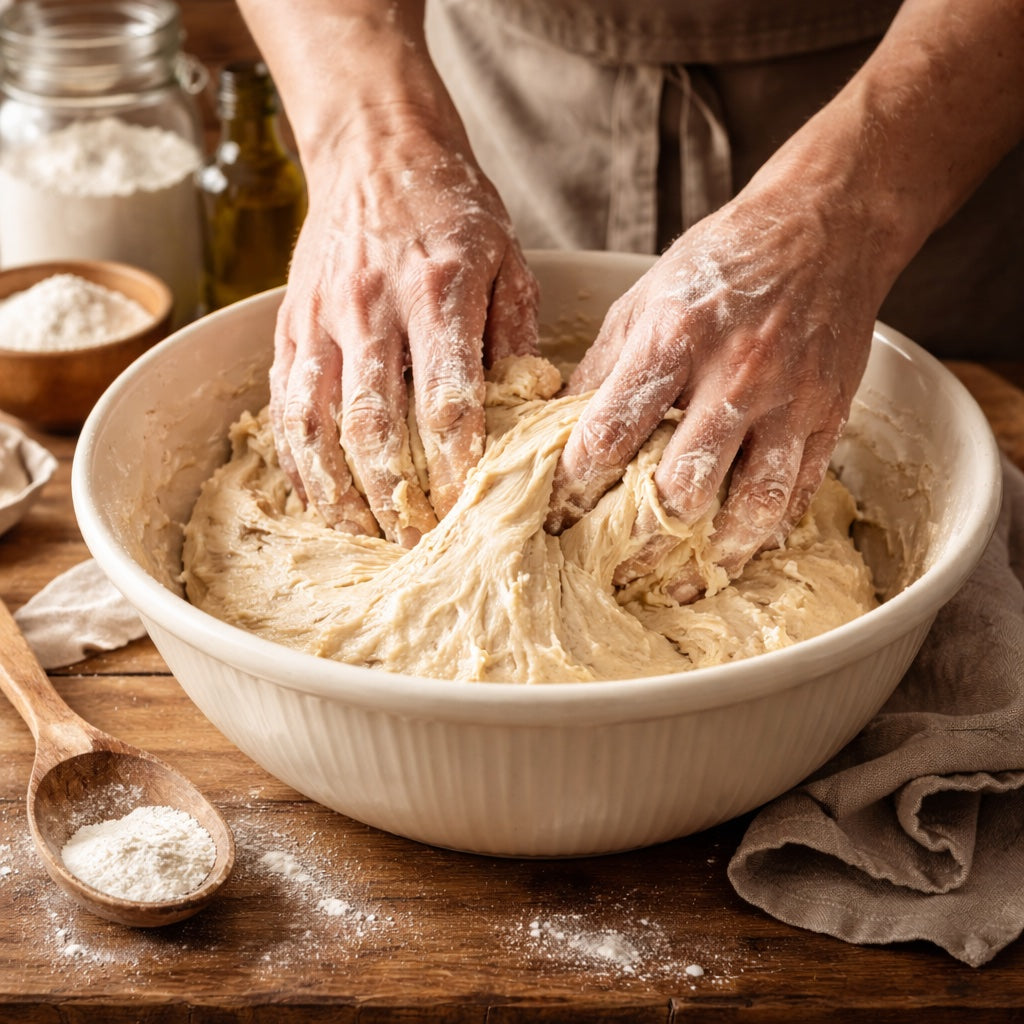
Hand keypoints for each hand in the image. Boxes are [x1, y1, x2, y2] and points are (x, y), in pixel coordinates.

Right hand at [269, 124, 539, 545]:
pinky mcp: (288, 328)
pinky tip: (320, 498)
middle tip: (420, 541)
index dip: (457, 468)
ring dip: (341, 493)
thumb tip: (523, 415)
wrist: (376, 152)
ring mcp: (319, 320)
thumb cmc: (453, 211)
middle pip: (374, 428)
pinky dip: (298, 462)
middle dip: (397, 496)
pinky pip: (283, 408)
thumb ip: (514, 340)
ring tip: (368, 534)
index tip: (470, 511)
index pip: (446, 403)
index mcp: (436, 292)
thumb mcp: (508, 262)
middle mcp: (370, 308)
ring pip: (316, 426)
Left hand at [546, 186, 879, 598]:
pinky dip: (761, 535)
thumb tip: (558, 430)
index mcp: (673, 341)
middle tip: (609, 565)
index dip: (575, 488)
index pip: (609, 437)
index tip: (556, 517)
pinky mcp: (827, 420)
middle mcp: (732, 377)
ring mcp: (787, 403)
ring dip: (706, 555)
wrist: (822, 230)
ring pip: (748, 508)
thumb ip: (602, 369)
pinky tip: (730, 553)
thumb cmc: (721, 264)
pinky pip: (796, 497)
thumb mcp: (642, 301)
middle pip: (679, 487)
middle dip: (637, 538)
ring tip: (673, 582)